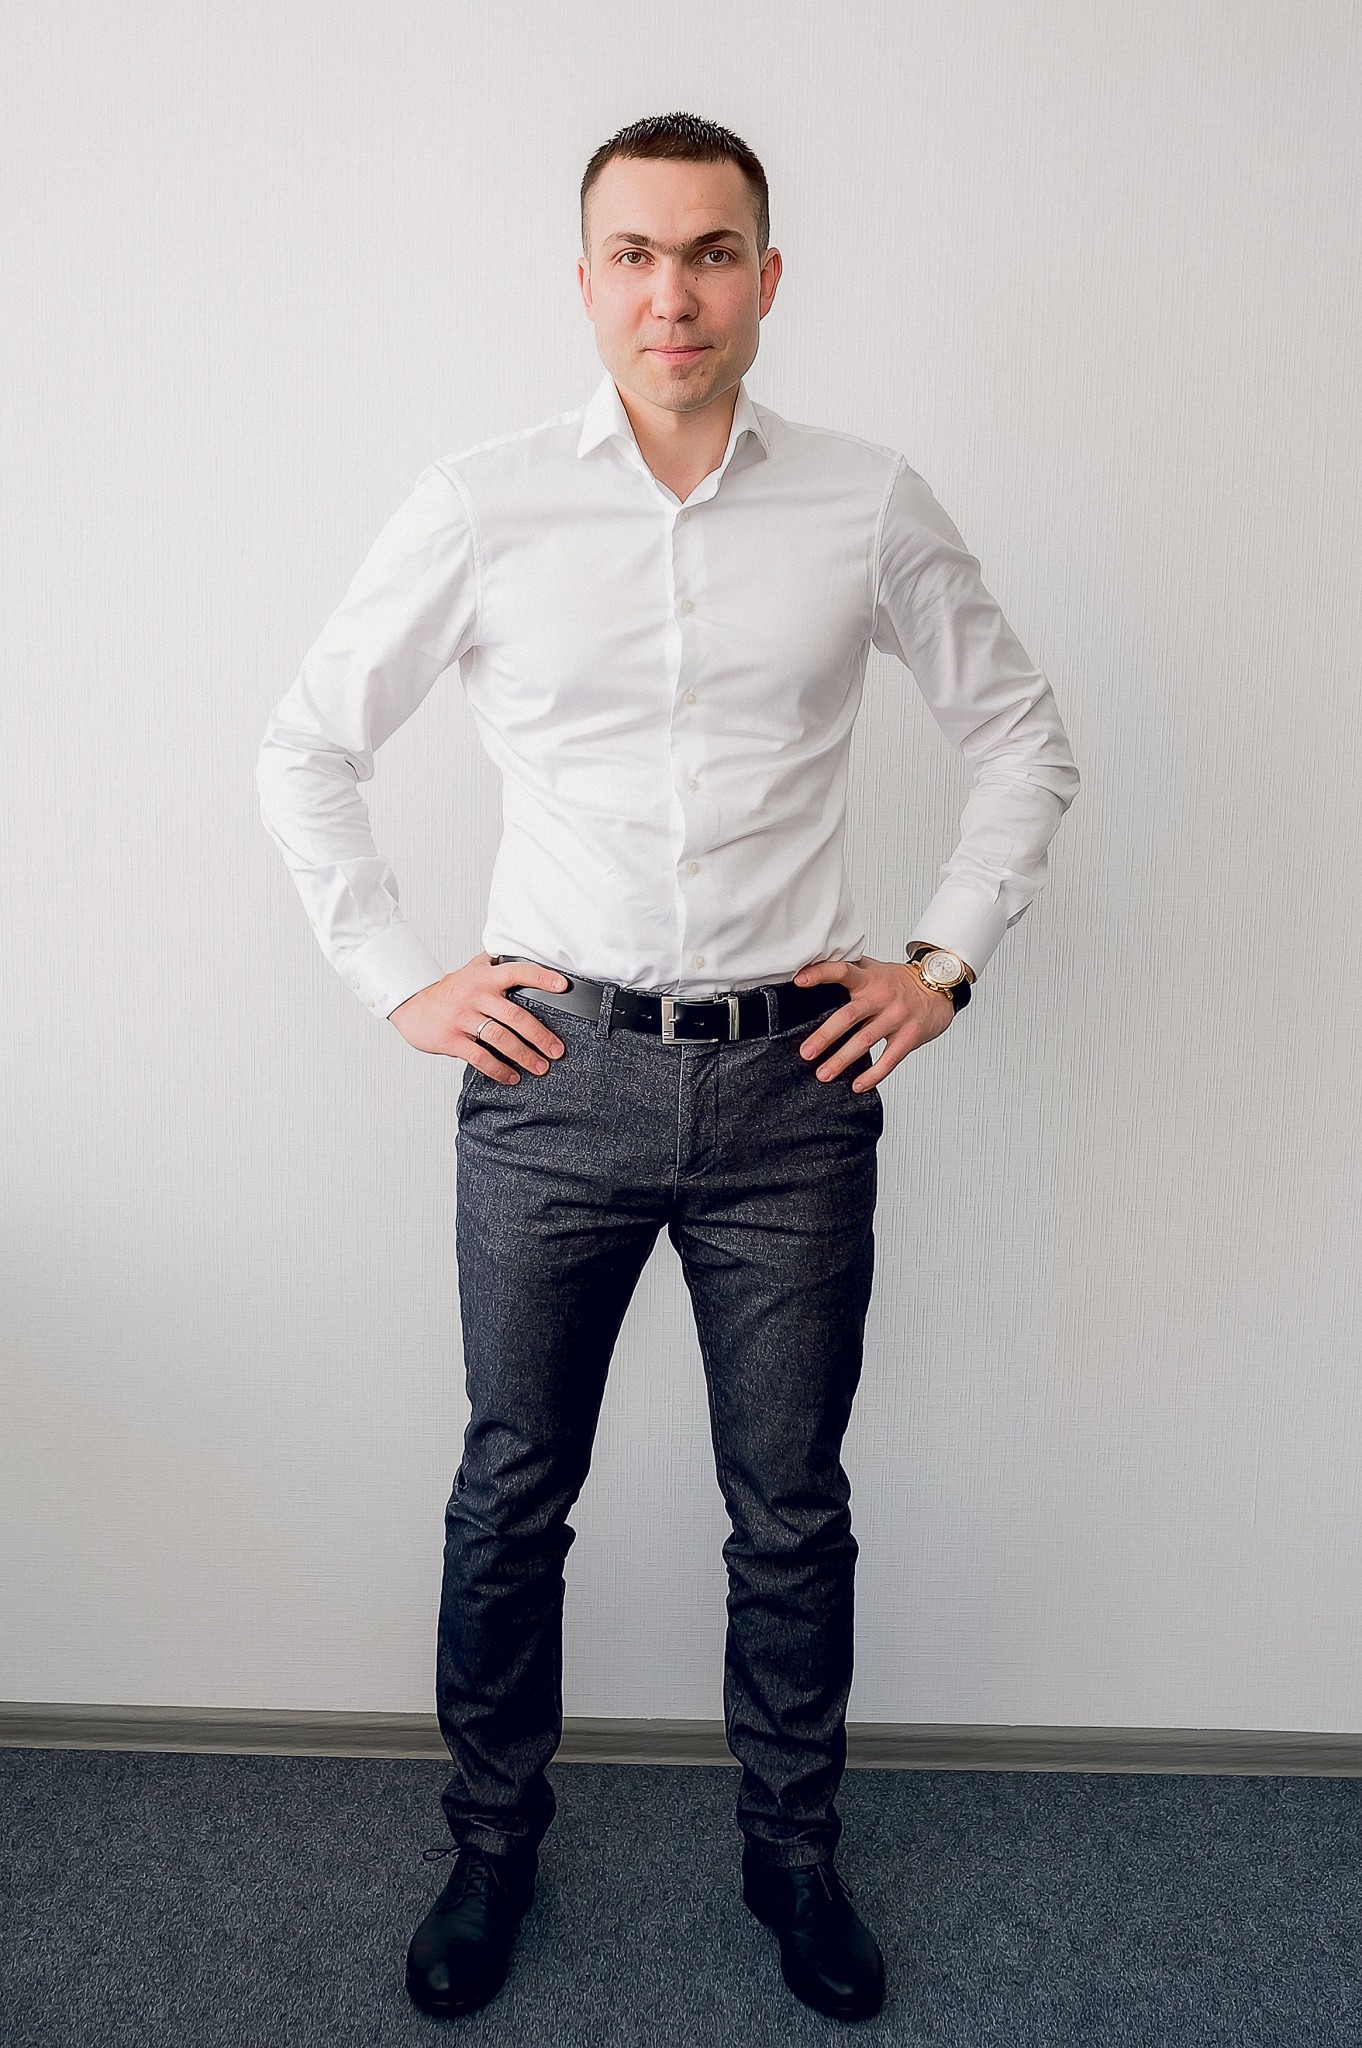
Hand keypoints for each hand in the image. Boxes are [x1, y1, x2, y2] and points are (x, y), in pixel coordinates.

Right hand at [389, 951, 568, 1082]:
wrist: (412, 1006)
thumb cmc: (449, 991)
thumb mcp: (472, 970)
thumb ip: (496, 964)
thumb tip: (523, 953)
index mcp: (484, 977)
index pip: (516, 972)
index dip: (541, 977)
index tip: (563, 986)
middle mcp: (475, 996)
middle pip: (514, 1015)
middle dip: (539, 1035)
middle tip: (556, 1050)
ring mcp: (462, 1018)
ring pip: (499, 1038)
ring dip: (523, 1055)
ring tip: (539, 1067)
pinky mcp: (451, 1039)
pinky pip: (479, 1057)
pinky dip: (498, 1070)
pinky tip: (511, 1076)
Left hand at [792, 954, 955, 1091]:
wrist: (938, 989)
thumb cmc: (899, 982)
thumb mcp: (875, 969)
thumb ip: (849, 969)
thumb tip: (812, 969)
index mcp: (869, 977)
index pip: (843, 971)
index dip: (821, 973)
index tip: (800, 981)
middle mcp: (881, 996)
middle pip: (849, 1016)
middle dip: (825, 1036)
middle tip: (806, 1052)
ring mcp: (897, 1017)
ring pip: (865, 1041)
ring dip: (842, 1060)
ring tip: (823, 1074)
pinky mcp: (909, 1036)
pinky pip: (889, 1059)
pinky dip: (873, 1075)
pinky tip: (857, 1085)